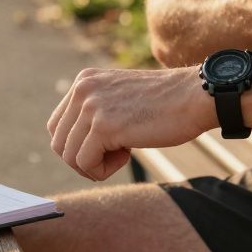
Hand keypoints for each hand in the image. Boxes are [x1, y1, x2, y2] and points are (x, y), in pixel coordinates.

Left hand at [47, 67, 212, 180]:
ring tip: (122, 154)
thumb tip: (71, 146)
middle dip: (83, 159)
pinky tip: (127, 156)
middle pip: (58, 142)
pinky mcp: (103, 125)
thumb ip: (95, 110)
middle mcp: (82, 88)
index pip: (57, 125)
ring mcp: (91, 106)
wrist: (194, 97)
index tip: (105, 146)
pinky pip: (85, 163)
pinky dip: (103, 171)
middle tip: (113, 156)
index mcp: (84, 80)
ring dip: (94, 165)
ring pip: (69, 156)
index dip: (77, 145)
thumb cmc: (165, 103)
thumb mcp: (119, 97)